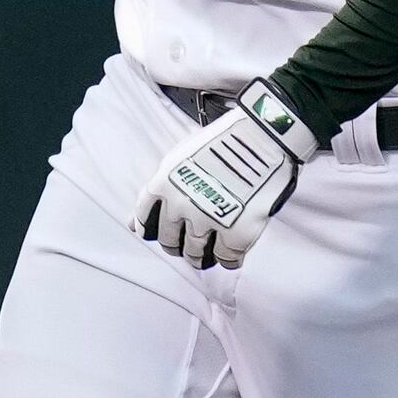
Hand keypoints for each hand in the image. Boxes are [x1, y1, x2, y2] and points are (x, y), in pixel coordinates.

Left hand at [139, 82, 313, 269]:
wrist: (262, 137)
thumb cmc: (223, 141)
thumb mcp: (179, 158)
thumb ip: (161, 189)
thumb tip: (135, 222)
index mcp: (163, 184)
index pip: (145, 220)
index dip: (152, 230)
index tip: (157, 235)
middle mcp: (180, 206)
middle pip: (170, 241)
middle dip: (176, 245)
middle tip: (185, 246)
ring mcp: (208, 221)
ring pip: (196, 253)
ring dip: (199, 257)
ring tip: (205, 256)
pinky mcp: (236, 234)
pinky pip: (227, 258)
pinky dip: (227, 260)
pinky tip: (230, 255)